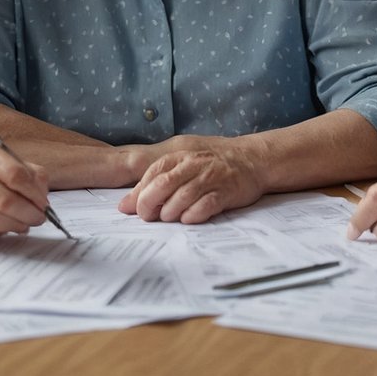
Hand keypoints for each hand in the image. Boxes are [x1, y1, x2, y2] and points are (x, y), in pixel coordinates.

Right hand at [0, 137, 50, 243]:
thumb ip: (18, 166)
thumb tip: (42, 189)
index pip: (15, 175)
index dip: (35, 193)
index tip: (43, 202)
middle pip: (5, 201)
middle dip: (29, 213)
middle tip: (38, 218)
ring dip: (14, 226)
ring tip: (23, 224)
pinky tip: (1, 229)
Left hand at [118, 146, 263, 223]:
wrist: (252, 159)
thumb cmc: (212, 164)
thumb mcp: (183, 164)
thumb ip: (154, 182)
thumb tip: (125, 205)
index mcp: (180, 157)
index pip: (152, 174)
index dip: (139, 193)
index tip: (134, 209)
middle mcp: (194, 165)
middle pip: (164, 185)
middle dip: (149, 204)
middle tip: (148, 216)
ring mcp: (211, 178)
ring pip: (182, 197)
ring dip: (170, 212)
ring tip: (169, 218)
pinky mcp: (226, 192)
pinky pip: (205, 206)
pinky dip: (193, 215)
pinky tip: (188, 219)